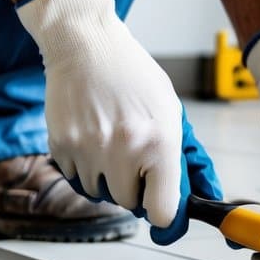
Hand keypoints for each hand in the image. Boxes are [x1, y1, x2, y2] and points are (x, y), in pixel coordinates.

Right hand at [17, 0, 201, 233]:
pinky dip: (84, 167)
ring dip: (107, 178)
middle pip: (129, 203)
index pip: (163, 211)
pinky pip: (75, 179)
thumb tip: (198, 196)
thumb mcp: (170, 112)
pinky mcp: (61, 145)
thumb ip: (182, 157)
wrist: (85, 46)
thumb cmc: (133, 77)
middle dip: (134, 187)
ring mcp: (89, 149)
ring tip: (111, 143)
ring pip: (100, 193)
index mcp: (159, 142)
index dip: (163, 213)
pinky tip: (91, 137)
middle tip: (133, 159)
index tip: (160, 206)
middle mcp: (124, 149)